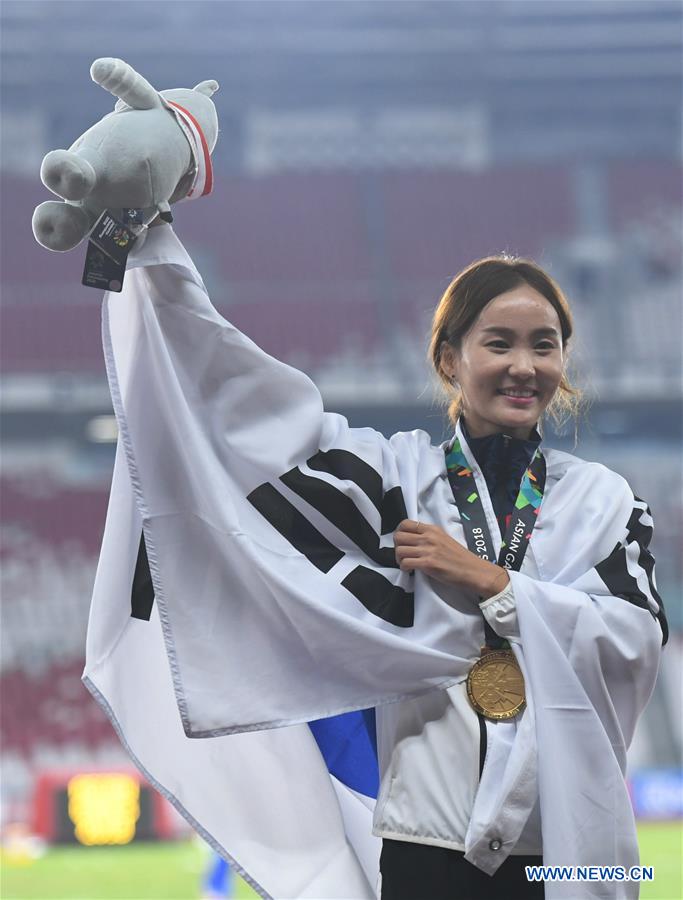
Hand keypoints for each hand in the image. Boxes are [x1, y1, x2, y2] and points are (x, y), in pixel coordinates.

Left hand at [394, 519, 509, 599]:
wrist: (473, 570)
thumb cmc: (460, 558)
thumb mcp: (444, 539)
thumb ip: (429, 537)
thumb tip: (413, 540)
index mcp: (432, 529)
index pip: (405, 524)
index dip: (398, 533)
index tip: (402, 542)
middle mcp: (428, 537)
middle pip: (398, 536)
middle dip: (396, 547)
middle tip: (403, 555)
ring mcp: (428, 550)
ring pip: (399, 550)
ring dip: (399, 559)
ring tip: (406, 563)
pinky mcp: (428, 563)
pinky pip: (405, 563)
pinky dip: (404, 568)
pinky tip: (410, 570)